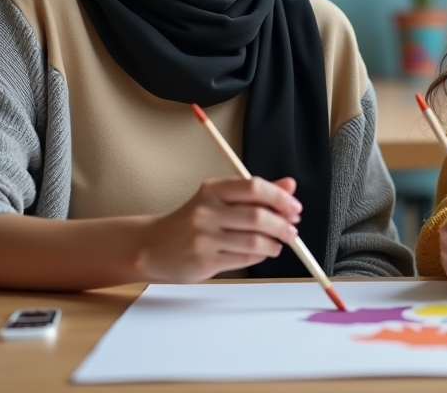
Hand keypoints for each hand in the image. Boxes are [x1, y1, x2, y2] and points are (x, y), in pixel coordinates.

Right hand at [133, 177, 301, 282]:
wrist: (152, 246)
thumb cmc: (191, 221)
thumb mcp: (220, 199)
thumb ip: (255, 193)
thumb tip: (289, 186)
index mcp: (213, 190)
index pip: (254, 187)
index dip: (280, 198)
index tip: (294, 208)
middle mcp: (207, 211)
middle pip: (258, 217)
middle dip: (283, 225)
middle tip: (292, 230)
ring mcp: (204, 237)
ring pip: (254, 241)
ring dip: (274, 244)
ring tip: (277, 244)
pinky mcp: (204, 260)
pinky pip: (244, 259)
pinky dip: (260, 256)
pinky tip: (261, 252)